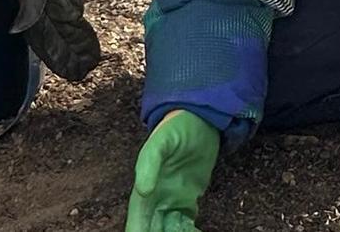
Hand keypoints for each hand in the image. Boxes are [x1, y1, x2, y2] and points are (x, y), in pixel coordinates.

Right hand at [126, 111, 219, 231]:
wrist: (201, 118)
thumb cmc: (177, 126)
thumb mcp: (162, 140)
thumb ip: (149, 163)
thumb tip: (142, 191)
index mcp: (145, 188)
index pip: (138, 220)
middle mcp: (156, 198)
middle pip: (153, 229)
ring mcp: (173, 199)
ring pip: (169, 230)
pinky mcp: (190, 198)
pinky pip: (187, 224)